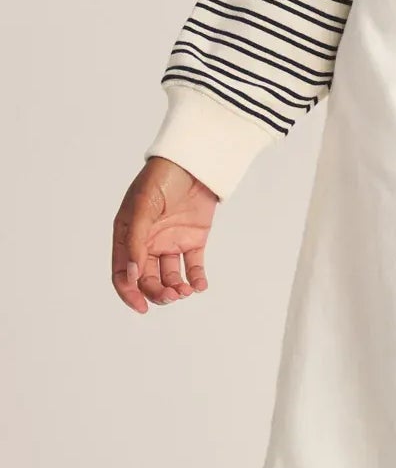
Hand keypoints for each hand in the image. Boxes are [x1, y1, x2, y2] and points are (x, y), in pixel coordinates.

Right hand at [111, 159, 218, 313]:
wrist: (194, 161)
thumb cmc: (161, 178)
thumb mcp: (142, 207)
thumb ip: (137, 241)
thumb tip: (133, 275)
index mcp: (128, 236)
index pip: (123, 273)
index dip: (130, 292)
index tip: (142, 306)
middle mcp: (147, 243)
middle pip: (147, 279)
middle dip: (157, 293)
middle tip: (171, 296)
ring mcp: (170, 242)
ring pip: (169, 277)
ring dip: (175, 289)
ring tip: (185, 291)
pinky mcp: (193, 240)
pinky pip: (193, 266)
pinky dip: (196, 280)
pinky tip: (199, 285)